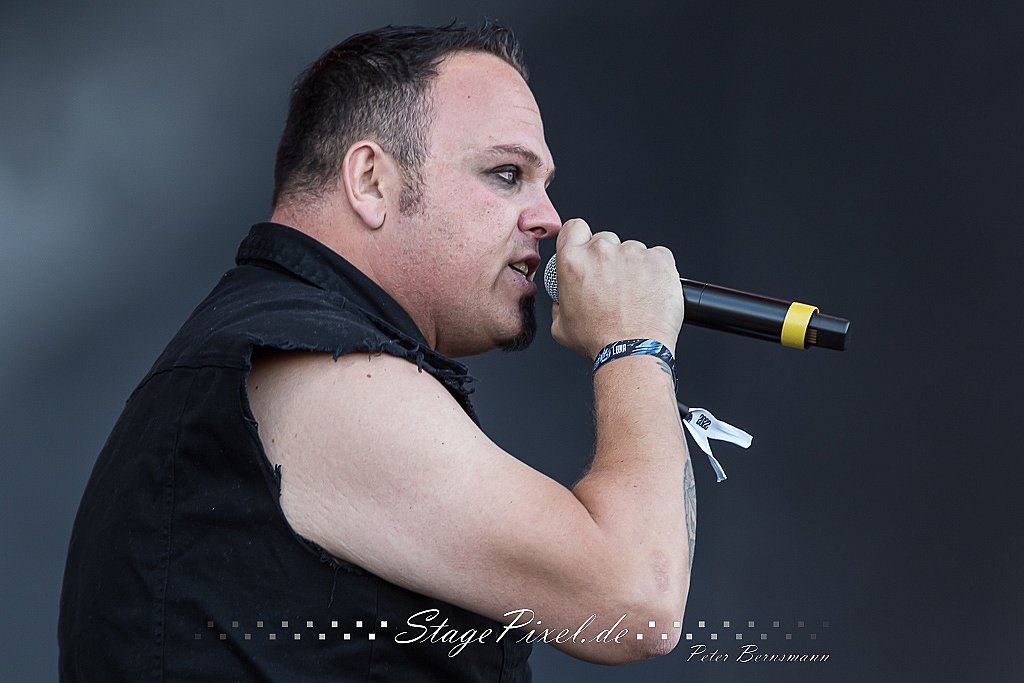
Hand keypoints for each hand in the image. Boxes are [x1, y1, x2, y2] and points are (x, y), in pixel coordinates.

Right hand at [550, 218, 683, 358]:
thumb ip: (559, 304)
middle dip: (609, 259)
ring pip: (633, 250)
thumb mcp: (561, 326)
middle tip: (614, 286)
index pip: (574, 227)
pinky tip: (651, 292)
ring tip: (635, 295)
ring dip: (633, 267)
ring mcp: (632, 253)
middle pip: (605, 240)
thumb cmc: (599, 341)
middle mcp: (601, 251)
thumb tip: (563, 300)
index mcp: (572, 261)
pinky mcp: (659, 259)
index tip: (587, 250)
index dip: (581, 238)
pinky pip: (658, 257)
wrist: (633, 352)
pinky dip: (656, 271)